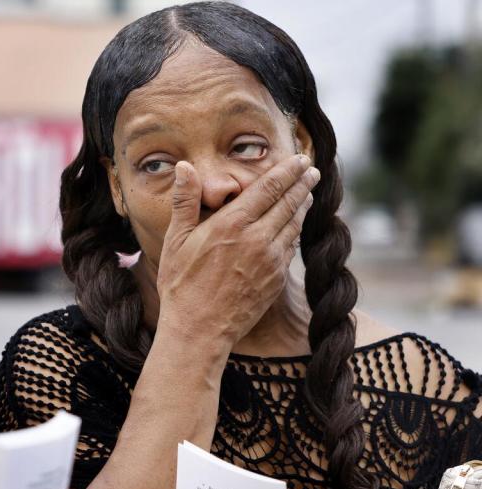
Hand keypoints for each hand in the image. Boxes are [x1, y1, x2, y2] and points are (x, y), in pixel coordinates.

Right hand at [156, 154, 318, 348]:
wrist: (199, 330)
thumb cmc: (181, 284)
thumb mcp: (176, 240)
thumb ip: (185, 201)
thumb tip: (186, 165)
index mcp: (232, 224)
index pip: (269, 188)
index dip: (287, 171)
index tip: (300, 159)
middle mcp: (257, 238)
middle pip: (289, 202)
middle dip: (303, 183)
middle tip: (313, 169)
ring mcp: (271, 260)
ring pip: (294, 224)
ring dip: (304, 205)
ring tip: (309, 193)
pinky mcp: (276, 279)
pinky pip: (290, 248)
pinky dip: (295, 232)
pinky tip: (294, 227)